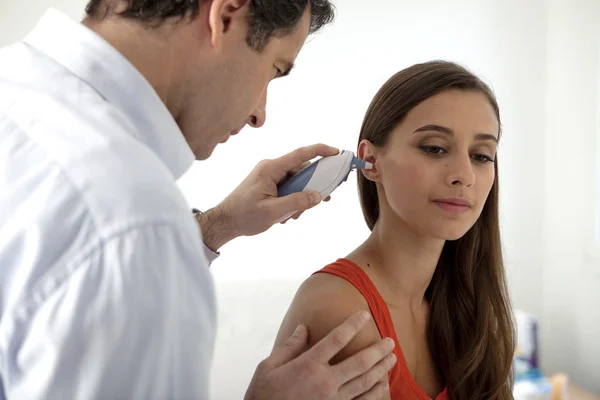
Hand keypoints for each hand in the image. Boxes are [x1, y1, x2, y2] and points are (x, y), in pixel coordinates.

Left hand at [198, 144, 338, 250]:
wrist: (225, 222)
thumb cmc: (243, 215)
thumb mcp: (273, 211)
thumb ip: (297, 202)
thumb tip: (318, 196)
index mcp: (270, 168)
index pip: (300, 154)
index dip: (320, 151)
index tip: (336, 152)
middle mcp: (271, 168)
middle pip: (301, 171)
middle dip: (312, 187)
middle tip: (323, 200)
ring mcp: (270, 176)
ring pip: (296, 182)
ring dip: (300, 199)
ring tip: (292, 216)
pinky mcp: (269, 185)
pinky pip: (288, 189)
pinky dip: (292, 201)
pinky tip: (286, 215)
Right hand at [244, 311, 395, 399]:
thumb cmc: (263, 395)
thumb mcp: (267, 367)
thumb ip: (289, 347)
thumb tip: (302, 329)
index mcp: (308, 366)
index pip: (336, 339)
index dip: (352, 325)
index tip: (364, 315)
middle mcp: (324, 382)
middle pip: (359, 362)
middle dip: (378, 350)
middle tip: (390, 341)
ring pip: (364, 383)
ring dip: (381, 370)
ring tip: (392, 360)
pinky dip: (375, 395)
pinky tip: (383, 387)